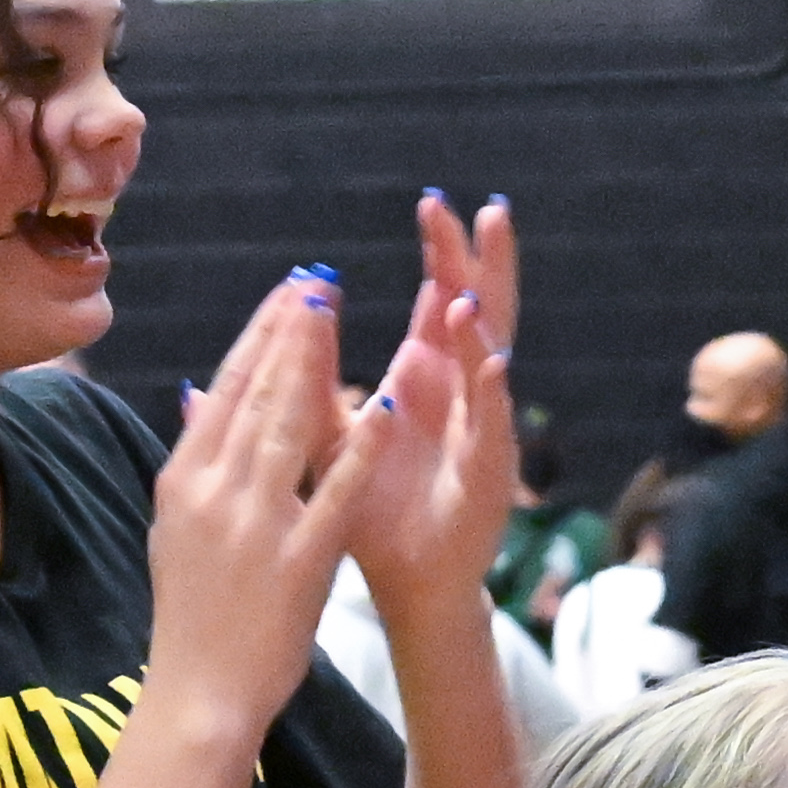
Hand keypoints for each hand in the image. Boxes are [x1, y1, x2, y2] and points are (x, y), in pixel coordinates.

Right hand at [147, 271, 404, 734]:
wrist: (199, 692)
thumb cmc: (194, 618)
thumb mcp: (176, 530)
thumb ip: (194, 462)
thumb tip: (196, 397)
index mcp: (185, 479)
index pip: (224, 389)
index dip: (257, 336)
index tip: (286, 293)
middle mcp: (216, 490)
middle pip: (254, 393)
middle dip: (287, 332)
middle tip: (318, 281)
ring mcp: (256, 522)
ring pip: (287, 424)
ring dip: (314, 362)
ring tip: (338, 312)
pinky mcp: (300, 557)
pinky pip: (336, 489)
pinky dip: (362, 444)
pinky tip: (387, 401)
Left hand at [336, 195, 524, 624]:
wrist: (407, 585)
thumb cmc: (375, 512)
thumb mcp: (333, 431)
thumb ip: (315, 375)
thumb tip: (296, 312)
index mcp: (429, 378)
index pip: (441, 298)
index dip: (442, 253)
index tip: (433, 202)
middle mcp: (462, 397)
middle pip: (479, 314)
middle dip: (482, 265)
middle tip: (486, 209)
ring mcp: (481, 434)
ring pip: (491, 365)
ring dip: (483, 326)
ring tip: (470, 287)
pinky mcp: (488, 479)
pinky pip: (491, 430)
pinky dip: (491, 397)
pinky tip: (489, 365)